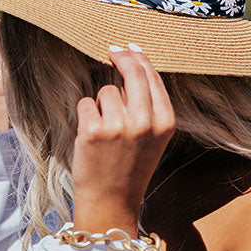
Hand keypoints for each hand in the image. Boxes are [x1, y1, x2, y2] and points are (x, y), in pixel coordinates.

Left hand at [71, 45, 175, 236]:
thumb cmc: (131, 168)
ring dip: (102, 104)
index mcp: (165, 123)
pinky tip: (92, 136)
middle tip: (111, 50)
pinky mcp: (92, 131)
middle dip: (121, 57)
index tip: (129, 49)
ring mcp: (118, 127)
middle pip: (132, 72)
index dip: (139, 58)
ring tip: (106, 131)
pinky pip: (86, 103)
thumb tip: (135, 63)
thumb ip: (150, 106)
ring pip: (106, 91)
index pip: (152, 77)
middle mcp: (145, 123)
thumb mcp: (154, 138)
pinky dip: (86, 115)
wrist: (111, 202)